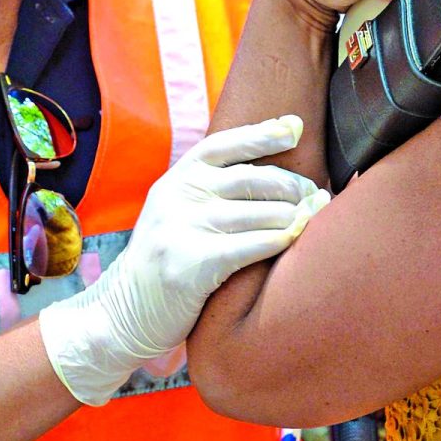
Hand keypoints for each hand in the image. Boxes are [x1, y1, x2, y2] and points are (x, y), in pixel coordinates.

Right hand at [39, 115, 328, 405]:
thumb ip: (211, 190)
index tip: (296, 127)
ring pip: (257, 213)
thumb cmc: (168, 260)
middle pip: (251, 178)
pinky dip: (279, 240)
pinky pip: (249, 246)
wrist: (123, 313)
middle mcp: (178, 196)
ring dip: (295, 215)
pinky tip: (296, 238)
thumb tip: (276, 174)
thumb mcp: (178, 212)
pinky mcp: (189, 264)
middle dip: (292, 185)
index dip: (262, 133)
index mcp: (177, 178)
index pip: (225, 144)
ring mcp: (181, 228)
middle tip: (317, 194)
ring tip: (316, 216)